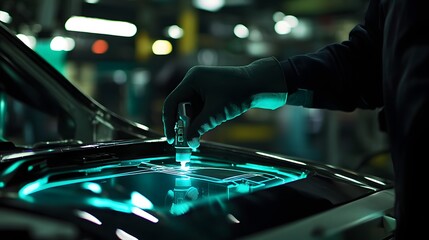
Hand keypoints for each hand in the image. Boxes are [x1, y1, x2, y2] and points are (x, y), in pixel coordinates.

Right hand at [162, 57, 286, 147]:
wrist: (258, 85)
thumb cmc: (238, 94)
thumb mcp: (216, 113)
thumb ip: (199, 128)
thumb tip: (188, 143)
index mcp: (191, 80)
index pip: (171, 102)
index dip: (169, 122)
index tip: (172, 139)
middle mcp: (193, 80)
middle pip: (179, 106)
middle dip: (181, 125)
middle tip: (184, 142)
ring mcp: (201, 85)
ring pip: (189, 108)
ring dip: (191, 123)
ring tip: (194, 139)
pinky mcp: (209, 90)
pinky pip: (199, 106)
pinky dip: (199, 118)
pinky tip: (203, 130)